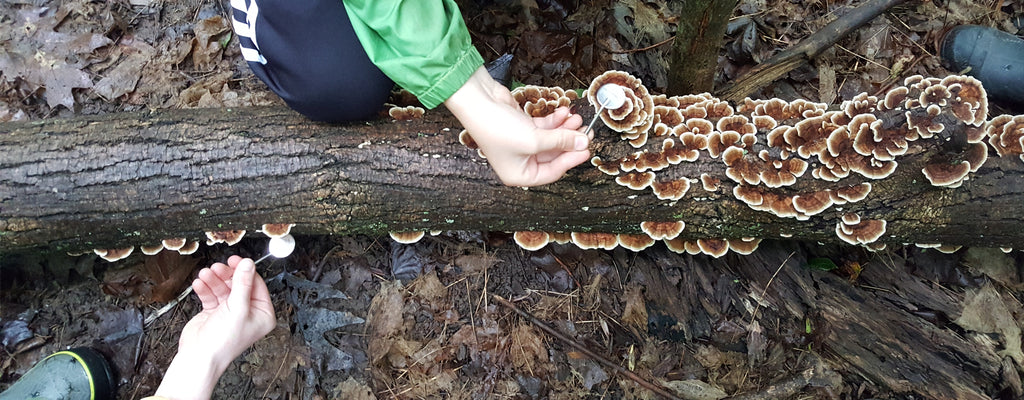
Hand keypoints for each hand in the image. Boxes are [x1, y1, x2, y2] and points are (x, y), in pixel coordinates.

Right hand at [155, 256, 275, 399]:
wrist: (199, 356)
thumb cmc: (222, 341)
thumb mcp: (237, 308)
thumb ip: (242, 284)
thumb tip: (248, 264)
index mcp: (262, 314)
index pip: (257, 285)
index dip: (245, 271)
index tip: (236, 260)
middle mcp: (248, 312)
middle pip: (239, 284)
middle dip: (226, 275)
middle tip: (217, 267)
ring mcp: (231, 312)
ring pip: (224, 288)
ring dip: (213, 280)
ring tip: (206, 275)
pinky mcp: (215, 312)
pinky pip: (212, 295)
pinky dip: (206, 288)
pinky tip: (200, 284)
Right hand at [445, 66, 590, 185]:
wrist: (478, 101)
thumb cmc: (497, 127)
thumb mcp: (534, 139)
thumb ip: (561, 141)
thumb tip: (582, 142)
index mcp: (519, 174)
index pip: (553, 171)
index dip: (571, 160)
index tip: (587, 149)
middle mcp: (520, 161)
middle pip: (554, 155)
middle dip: (570, 142)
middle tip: (586, 132)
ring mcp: (521, 143)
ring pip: (551, 139)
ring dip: (565, 129)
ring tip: (577, 119)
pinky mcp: (522, 127)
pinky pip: (544, 127)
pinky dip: (555, 120)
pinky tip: (564, 112)